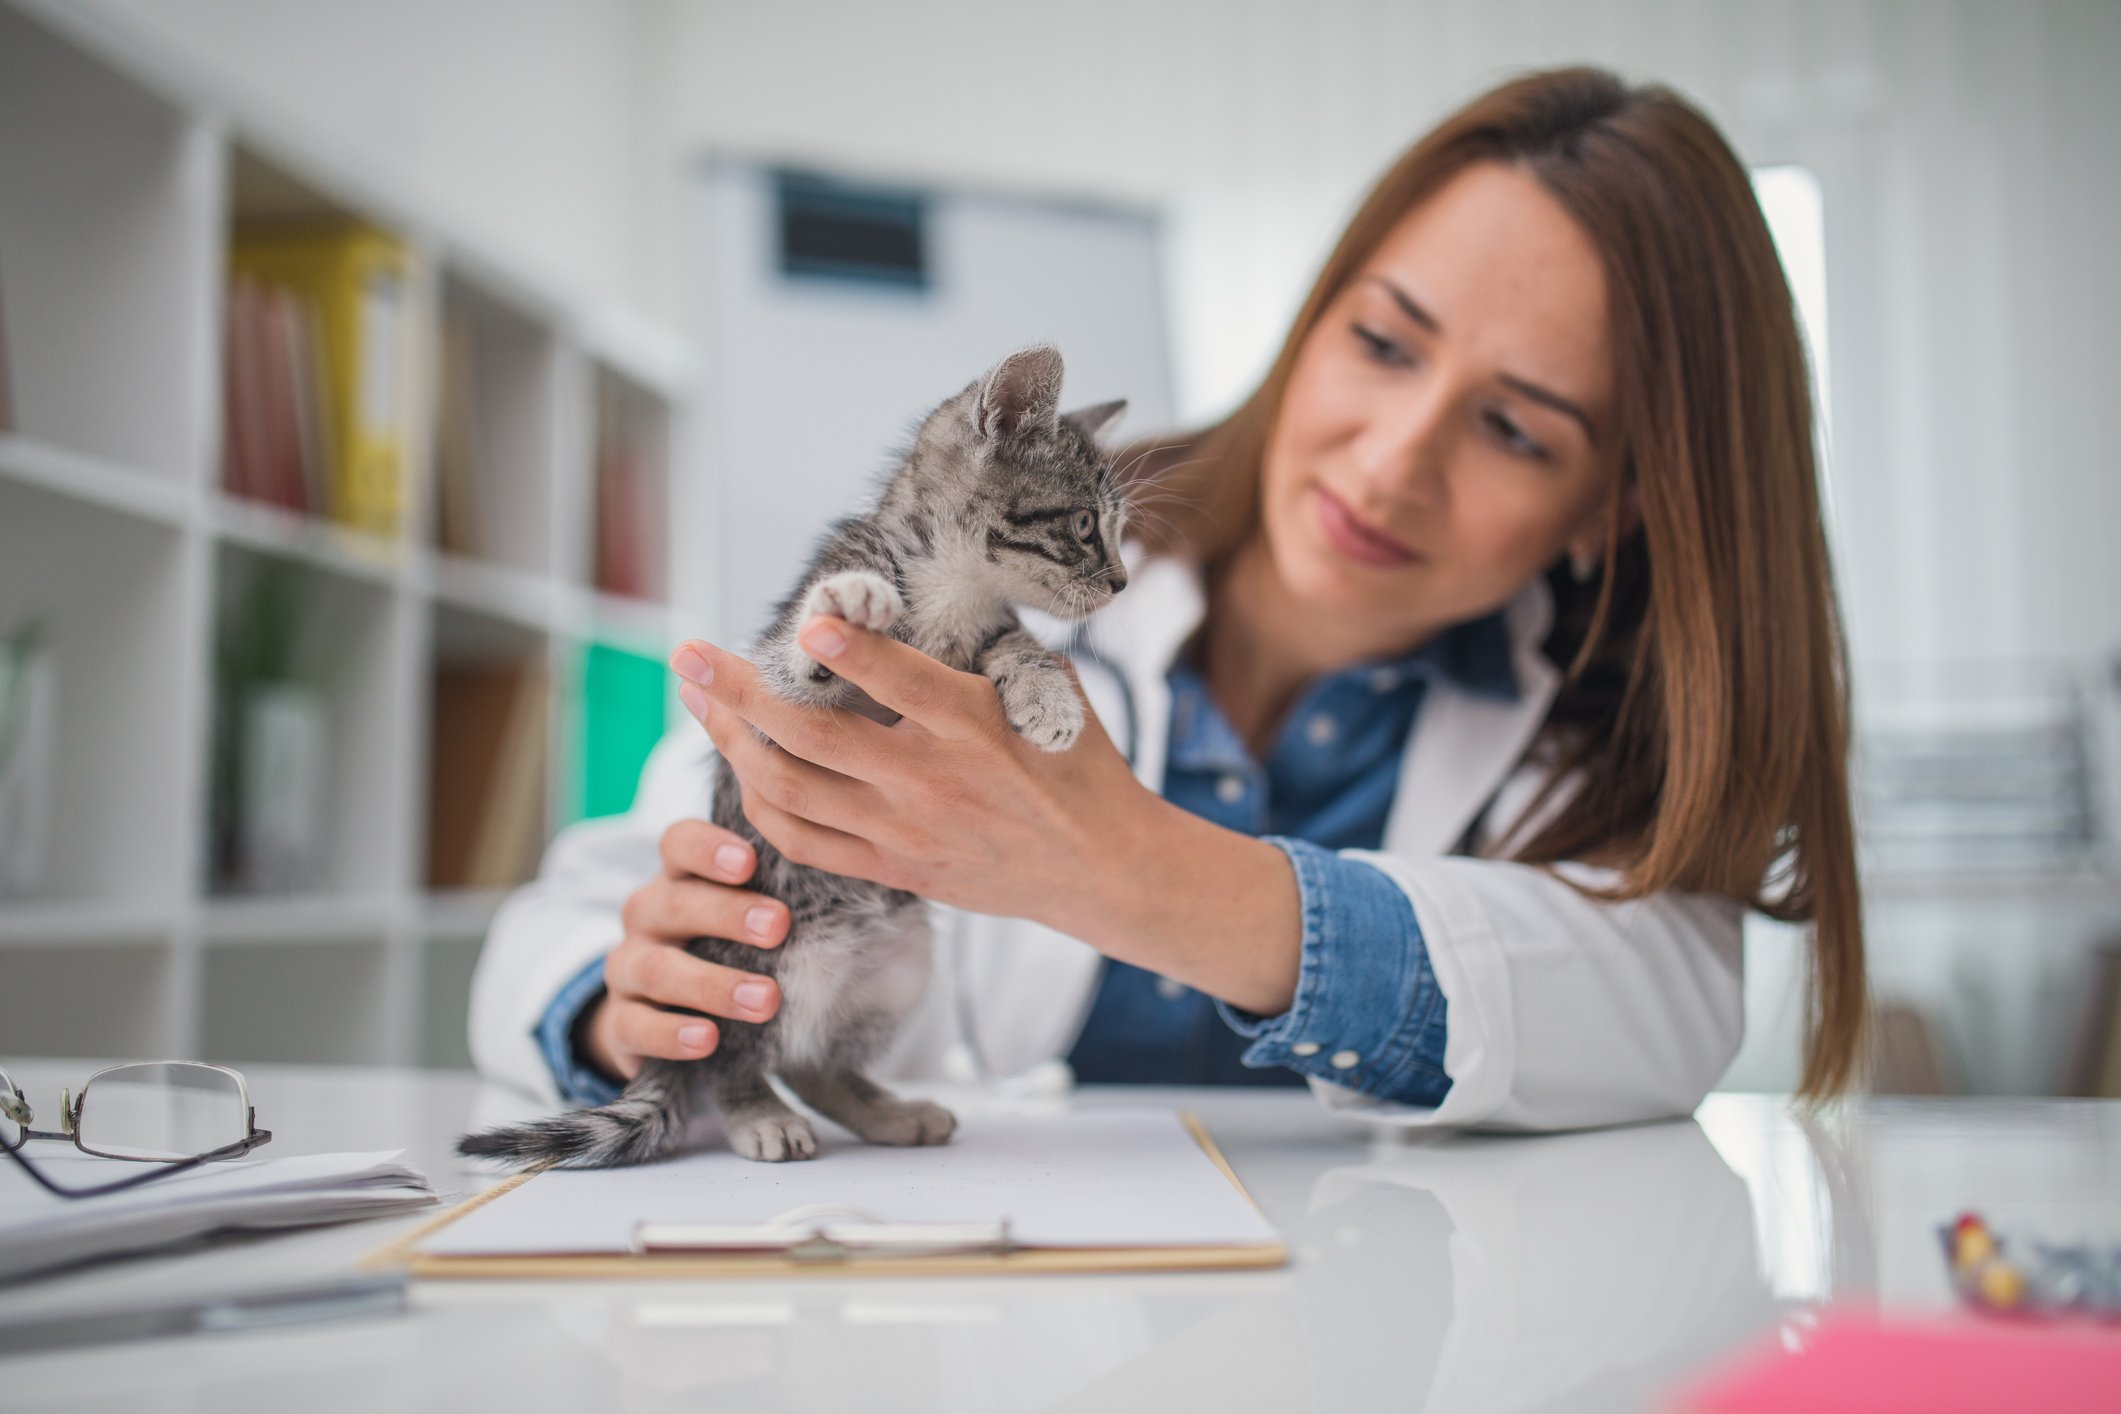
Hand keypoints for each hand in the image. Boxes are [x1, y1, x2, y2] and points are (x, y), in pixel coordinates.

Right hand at [579, 819, 789, 1082]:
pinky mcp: (621, 1021)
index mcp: (680, 878)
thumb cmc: (729, 950)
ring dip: (713, 984)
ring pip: (657, 968)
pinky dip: (670, 1033)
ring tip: (766, 1000)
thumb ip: (785, 904)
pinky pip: (634, 1025)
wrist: (665, 1017)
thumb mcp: (749, 920)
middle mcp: (648, 914)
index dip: (708, 848)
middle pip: (675, 903)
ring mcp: (628, 967)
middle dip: (727, 913)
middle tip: (779, 927)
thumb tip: (873, 898)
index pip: (679, 844)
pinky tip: (707, 1039)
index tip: (749, 862)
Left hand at [668, 619, 1145, 939]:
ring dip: (732, 742)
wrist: (1102, 867)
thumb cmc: (1079, 764)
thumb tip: (926, 599)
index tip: (807, 619)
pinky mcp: (895, 869)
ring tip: (697, 702)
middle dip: (739, 692)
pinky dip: (761, 804)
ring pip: (792, 790)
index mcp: (977, 726)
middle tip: (690, 653)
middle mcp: (933, 780)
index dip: (852, 649)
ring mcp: (906, 831)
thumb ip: (986, 649)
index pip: (902, 682)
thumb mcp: (1048, 690)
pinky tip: (739, 767)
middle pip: (814, 737)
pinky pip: (804, 842)